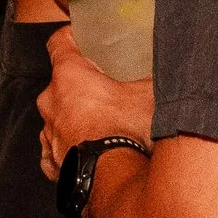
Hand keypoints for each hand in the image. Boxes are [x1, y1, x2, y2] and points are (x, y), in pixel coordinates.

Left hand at [36, 26, 153, 181]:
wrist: (113, 179)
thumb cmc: (126, 132)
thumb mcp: (150, 96)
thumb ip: (152, 79)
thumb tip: (169, 71)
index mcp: (70, 76)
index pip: (59, 43)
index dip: (70, 38)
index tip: (79, 38)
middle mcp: (51, 101)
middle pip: (61, 83)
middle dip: (80, 86)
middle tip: (104, 91)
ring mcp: (48, 133)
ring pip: (59, 117)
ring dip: (75, 119)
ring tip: (102, 126)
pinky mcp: (51, 161)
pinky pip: (58, 148)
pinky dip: (71, 148)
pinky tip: (91, 151)